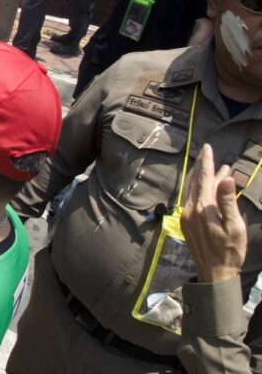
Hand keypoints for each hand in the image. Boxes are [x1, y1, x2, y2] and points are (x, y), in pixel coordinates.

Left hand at [182, 143, 246, 282]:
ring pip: (193, 191)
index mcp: (203, 208)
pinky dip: (199, 191)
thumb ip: (228, 201)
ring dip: (202, 179)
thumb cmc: (230, 250)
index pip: (204, 178)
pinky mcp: (186, 223)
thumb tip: (226, 178)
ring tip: (214, 170)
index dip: (207, 162)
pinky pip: (191, 200)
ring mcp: (186, 216)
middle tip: (210, 153)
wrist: (214, 273)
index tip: (208, 147)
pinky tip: (207, 189)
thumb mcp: (234, 225)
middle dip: (204, 167)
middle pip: (196, 182)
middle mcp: (190, 209)